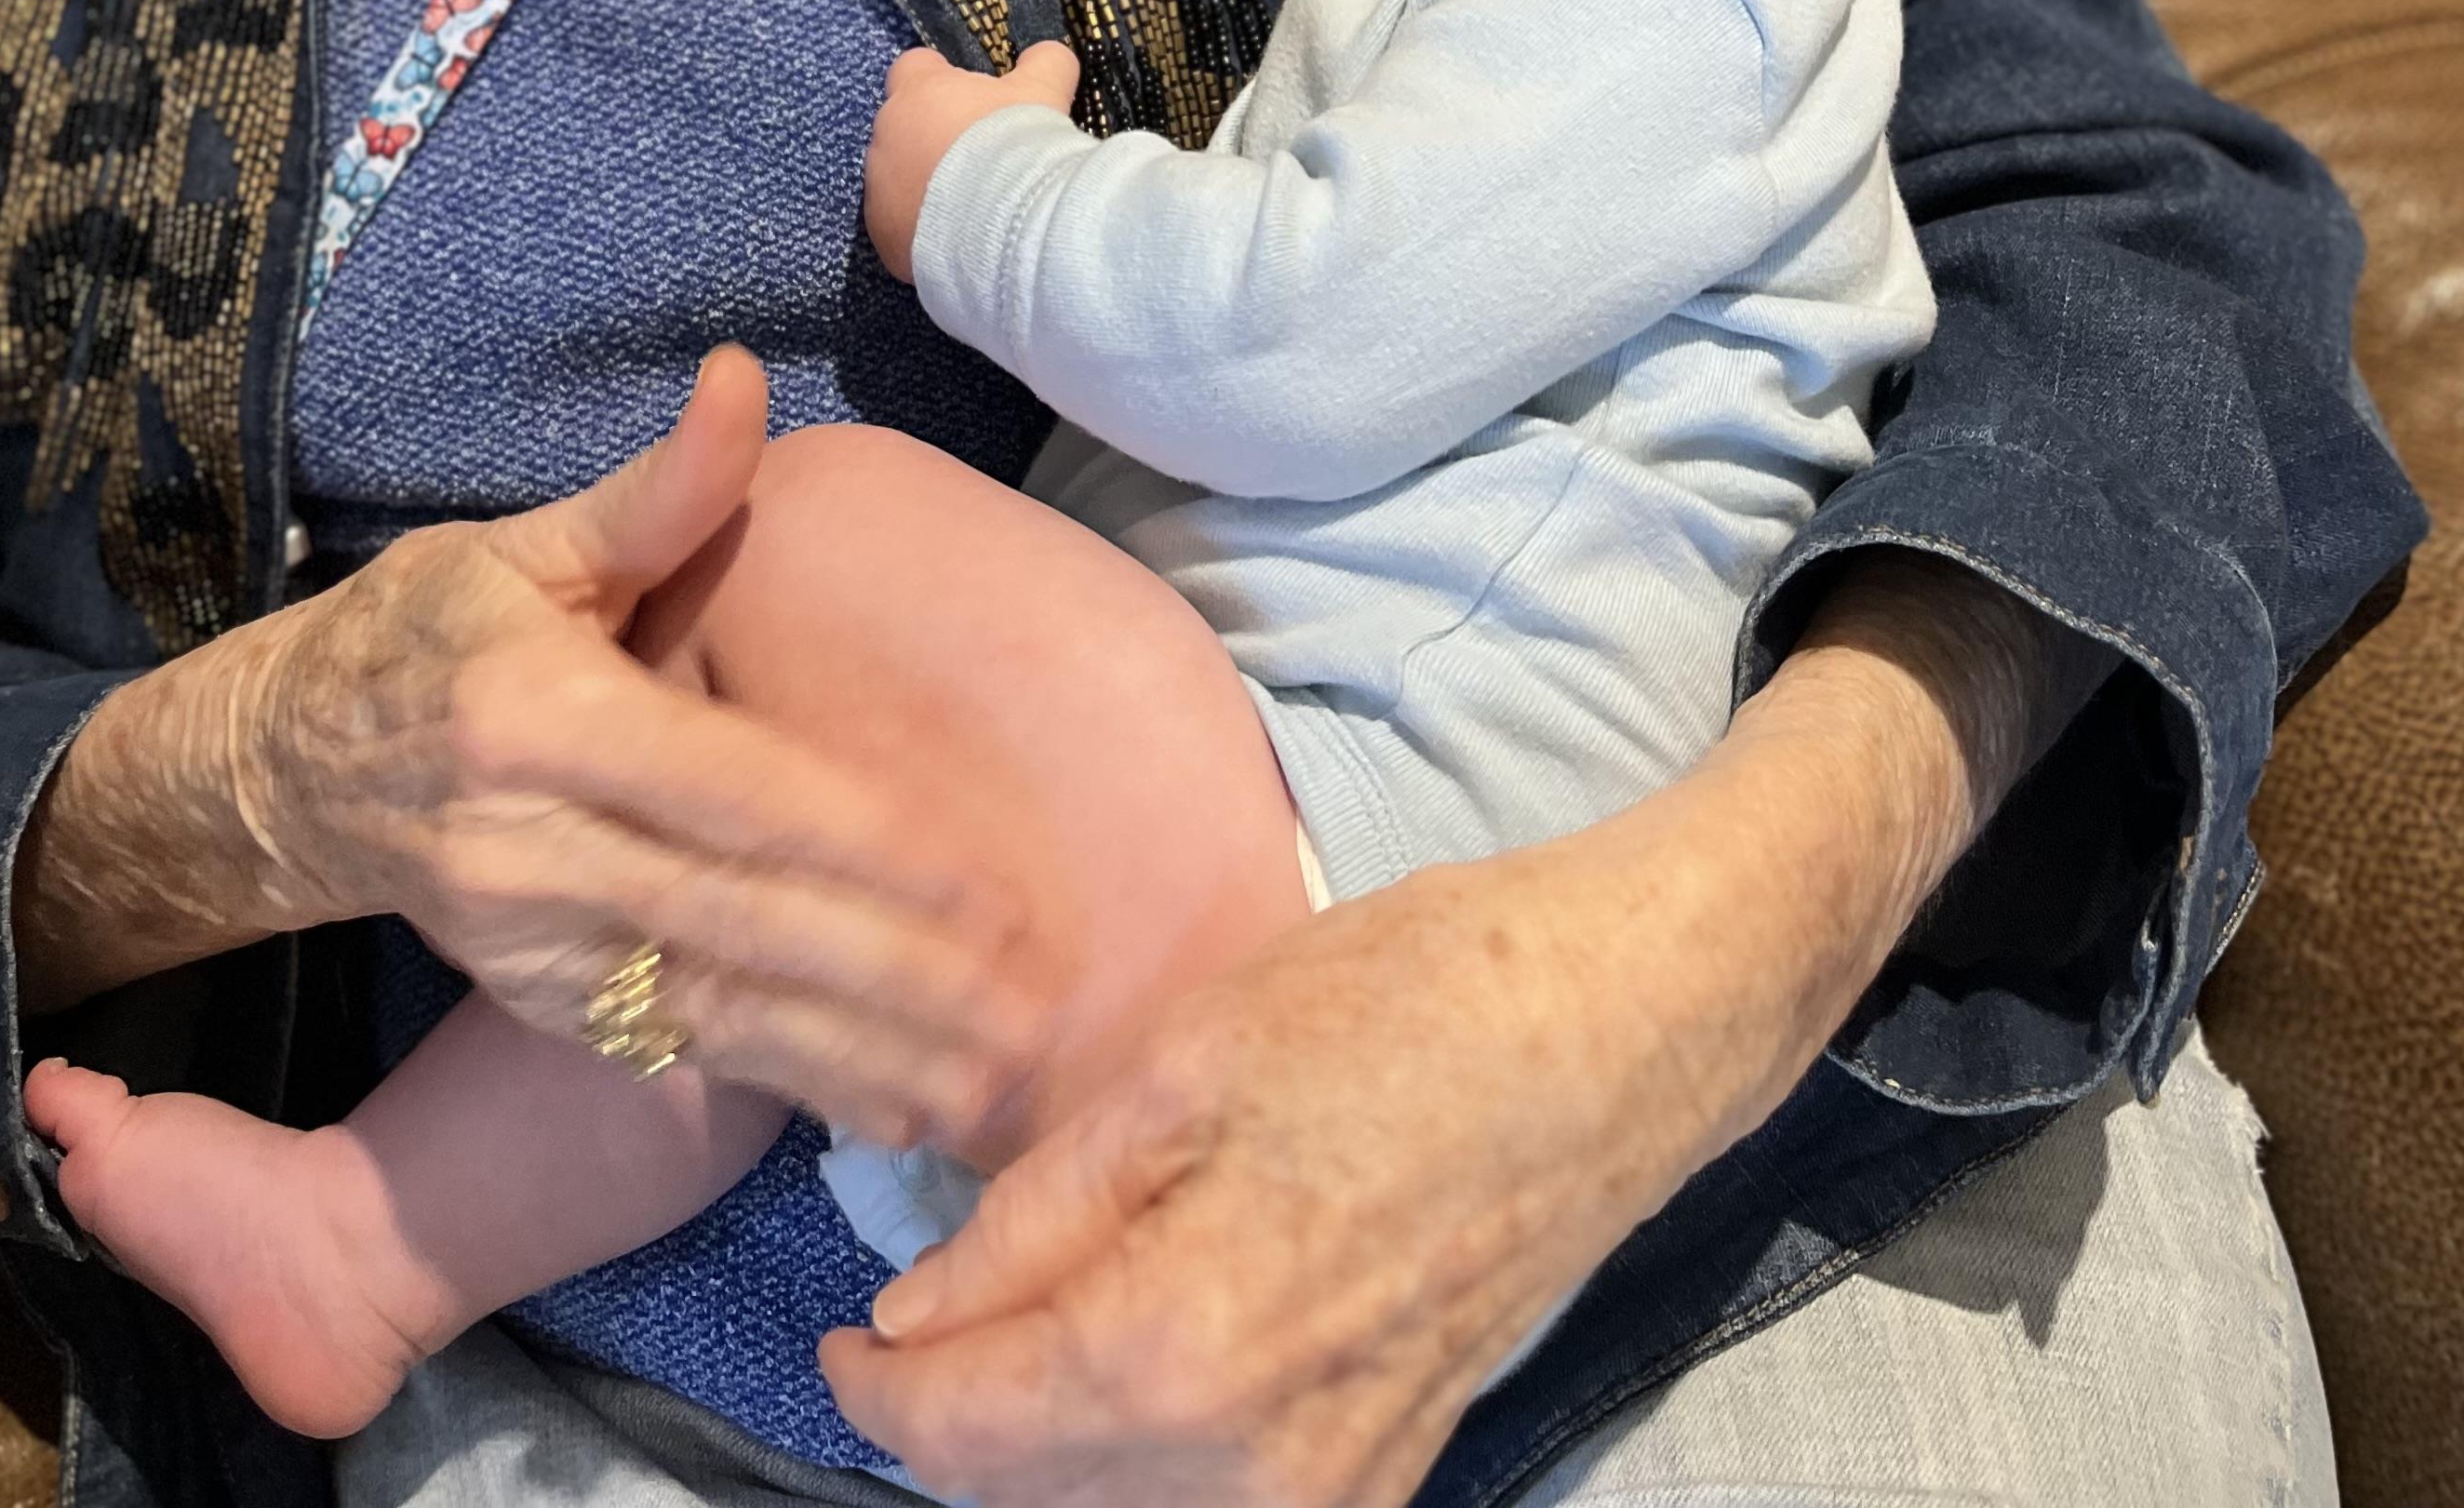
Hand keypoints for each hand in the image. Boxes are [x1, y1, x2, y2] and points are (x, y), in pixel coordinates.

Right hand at [20, 349, 1054, 1150]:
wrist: (292, 770)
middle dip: (884, 974)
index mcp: (536, 722)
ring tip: (984, 1083)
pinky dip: (793, 1084)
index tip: (969, 878)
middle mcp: (530, 850)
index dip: (847, 839)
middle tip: (1019, 1005)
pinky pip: (682, 1048)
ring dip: (858, 1056)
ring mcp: (534, 947)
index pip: (718, 790)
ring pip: (718, 1011)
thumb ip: (657, 491)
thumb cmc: (427, 631)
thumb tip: (744, 379)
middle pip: (732, 922)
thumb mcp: (523, 545)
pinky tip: (894, 1108)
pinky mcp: (545, 1005)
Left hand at [822, 845, 1709, 1507]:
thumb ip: (1041, 1210)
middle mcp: (1259, 1462)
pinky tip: (1121, 1375)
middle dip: (949, 1426)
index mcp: (1186, 1345)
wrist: (1620, 1030)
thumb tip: (925, 1309)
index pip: (966, 1426)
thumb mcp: (1190, 1060)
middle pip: (1030, 1496)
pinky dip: (1137, 1468)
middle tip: (912, 1329)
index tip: (843, 1335)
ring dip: (1040, 1456)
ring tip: (1008, 1342)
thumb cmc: (1413, 1005)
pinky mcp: (1391, 1473)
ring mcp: (1338, 1487)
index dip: (877, 1388)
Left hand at [867, 43, 1082, 278]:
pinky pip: (898, 224)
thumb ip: (1044, 62)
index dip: (939, 77)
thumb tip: (1045, 54)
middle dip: (932, 135)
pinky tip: (958, 236)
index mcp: (918, 91)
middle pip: (903, 125)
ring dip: (924, 183)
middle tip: (978, 155)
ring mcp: (878, 188)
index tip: (967, 96)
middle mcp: (886, 135)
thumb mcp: (1044, 90)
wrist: (1005, 225)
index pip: (913, 67)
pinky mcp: (883, 236)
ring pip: (896, 177)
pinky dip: (921, 227)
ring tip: (970, 202)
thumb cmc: (1017, 144)